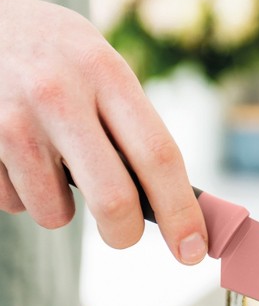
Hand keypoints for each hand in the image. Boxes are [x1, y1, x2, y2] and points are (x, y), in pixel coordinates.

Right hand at [0, 0, 207, 264]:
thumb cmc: (57, 56)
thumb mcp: (102, 68)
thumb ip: (133, 127)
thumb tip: (169, 204)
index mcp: (107, 73)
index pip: (159, 155)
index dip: (182, 212)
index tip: (193, 249)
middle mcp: (60, 94)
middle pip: (114, 200)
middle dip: (125, 234)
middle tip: (124, 235)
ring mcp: (13, 119)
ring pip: (55, 214)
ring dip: (62, 210)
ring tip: (54, 168)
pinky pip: (13, 204)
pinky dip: (25, 196)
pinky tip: (19, 159)